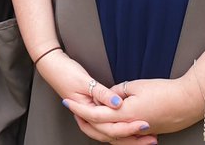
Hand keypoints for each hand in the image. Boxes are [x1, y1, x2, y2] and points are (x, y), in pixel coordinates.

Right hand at [39, 51, 154, 144]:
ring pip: (112, 135)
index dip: (127, 127)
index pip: (108, 127)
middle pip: (112, 136)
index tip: (143, 123)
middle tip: (151, 135)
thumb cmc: (66, 73)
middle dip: (132, 138)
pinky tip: (137, 129)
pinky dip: (124, 130)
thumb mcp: (85, 81)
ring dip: (130, 138)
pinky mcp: (96, 113)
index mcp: (85, 113)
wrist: (53, 67)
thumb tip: (118, 103)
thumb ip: (102, 93)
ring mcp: (92, 117)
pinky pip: (111, 126)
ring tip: (149, 137)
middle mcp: (88, 119)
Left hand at [63, 74, 200, 140]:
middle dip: (86, 122)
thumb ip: (118, 92)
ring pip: (114, 136)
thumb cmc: (164, 90)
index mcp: (125, 114)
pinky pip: (126, 135)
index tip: (67, 102)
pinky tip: (111, 126)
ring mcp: (140, 132)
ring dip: (100, 129)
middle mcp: (131, 127)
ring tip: (88, 119)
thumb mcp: (136, 85)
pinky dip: (115, 132)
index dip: (79, 109)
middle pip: (102, 130)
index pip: (96, 114)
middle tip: (74, 112)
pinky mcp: (149, 132)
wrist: (189, 100)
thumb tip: (109, 97)